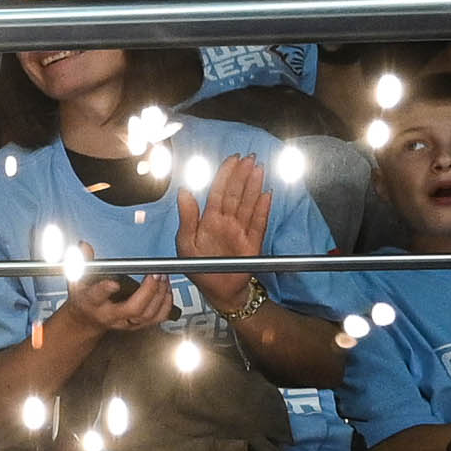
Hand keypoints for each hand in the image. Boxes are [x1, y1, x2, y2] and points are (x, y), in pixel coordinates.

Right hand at [61, 267, 177, 335]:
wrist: (88, 320)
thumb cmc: (85, 300)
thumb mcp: (77, 280)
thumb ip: (81, 262)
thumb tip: (84, 246)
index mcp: (93, 302)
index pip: (97, 297)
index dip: (105, 290)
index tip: (114, 282)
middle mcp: (111, 315)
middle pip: (133, 309)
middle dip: (148, 291)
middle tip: (155, 274)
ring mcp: (126, 322)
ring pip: (147, 314)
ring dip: (160, 296)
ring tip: (163, 279)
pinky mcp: (138, 324)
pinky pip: (157, 318)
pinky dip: (165, 304)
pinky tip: (166, 291)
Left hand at [176, 149, 274, 269]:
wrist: (219, 293)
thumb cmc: (200, 268)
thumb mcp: (186, 244)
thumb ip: (186, 218)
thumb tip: (183, 192)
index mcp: (209, 220)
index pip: (218, 192)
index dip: (225, 175)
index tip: (233, 159)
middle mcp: (226, 222)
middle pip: (235, 194)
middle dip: (242, 175)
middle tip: (250, 158)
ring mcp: (241, 231)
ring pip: (248, 204)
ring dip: (254, 186)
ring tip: (259, 169)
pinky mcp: (253, 243)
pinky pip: (259, 223)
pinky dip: (263, 209)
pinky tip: (267, 195)